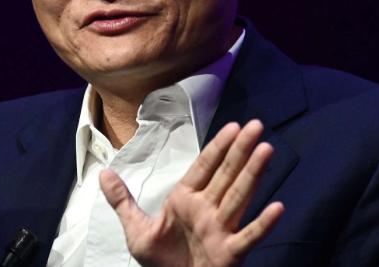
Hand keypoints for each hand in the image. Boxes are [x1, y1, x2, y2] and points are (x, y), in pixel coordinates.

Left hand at [99, 120, 283, 266]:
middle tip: (256, 125)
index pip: (204, 167)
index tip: (232, 126)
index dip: (217, 147)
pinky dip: (262, 223)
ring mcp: (221, 230)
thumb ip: (122, 201)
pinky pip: (248, 236)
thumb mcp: (136, 229)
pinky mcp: (230, 253)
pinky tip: (276, 207)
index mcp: (186, 200)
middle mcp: (207, 211)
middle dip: (240, 150)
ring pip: (239, 197)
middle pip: (226, 175)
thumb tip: (102, 174)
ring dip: (253, 174)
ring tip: (266, 150)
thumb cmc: (161, 261)